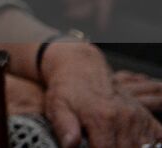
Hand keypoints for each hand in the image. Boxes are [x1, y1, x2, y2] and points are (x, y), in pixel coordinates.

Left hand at [40, 41, 161, 147]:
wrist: (81, 69)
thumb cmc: (67, 90)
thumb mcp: (57, 107)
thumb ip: (64, 126)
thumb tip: (70, 144)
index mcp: (102, 118)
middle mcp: (123, 118)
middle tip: (101, 145)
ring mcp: (136, 116)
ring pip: (142, 146)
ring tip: (115, 143)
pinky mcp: (144, 115)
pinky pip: (156, 135)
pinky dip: (150, 143)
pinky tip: (137, 143)